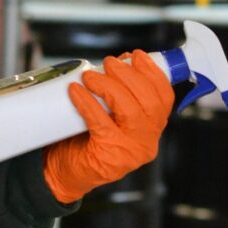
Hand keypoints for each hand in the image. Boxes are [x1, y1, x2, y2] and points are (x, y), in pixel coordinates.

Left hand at [43, 50, 173, 203]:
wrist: (63, 171)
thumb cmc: (86, 139)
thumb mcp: (111, 115)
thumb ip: (121, 93)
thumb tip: (122, 62)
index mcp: (152, 129)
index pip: (164, 98)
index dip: (153, 73)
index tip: (137, 56)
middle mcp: (146, 142)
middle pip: (148, 102)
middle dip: (128, 75)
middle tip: (108, 63)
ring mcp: (130, 152)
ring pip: (129, 111)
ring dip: (109, 86)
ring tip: (90, 76)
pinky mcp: (109, 157)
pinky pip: (101, 123)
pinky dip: (88, 103)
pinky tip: (76, 92)